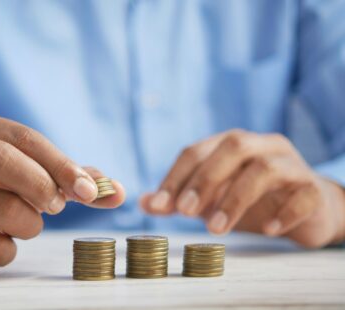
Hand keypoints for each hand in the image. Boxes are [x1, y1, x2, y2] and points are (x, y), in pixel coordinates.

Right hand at [0, 111, 124, 273]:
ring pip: (3, 209)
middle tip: (57, 206)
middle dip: (43, 185)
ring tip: (24, 222)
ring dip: (31, 223)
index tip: (90, 190)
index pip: (24, 137)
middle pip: (2, 159)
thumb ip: (68, 177)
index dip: (62, 164)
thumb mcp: (21, 169)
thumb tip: (117, 191)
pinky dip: (10, 249)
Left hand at [141, 129, 344, 247]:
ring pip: (264, 169)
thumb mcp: (211, 198)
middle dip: (205, 179)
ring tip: (216, 229)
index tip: (159, 205)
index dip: (175, 176)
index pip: (196, 151)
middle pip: (232, 147)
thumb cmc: (252, 199)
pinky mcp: (314, 188)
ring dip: (235, 199)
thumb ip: (179, 199)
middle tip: (185, 212)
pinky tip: (267, 230)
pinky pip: (302, 195)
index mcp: (231, 144)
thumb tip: (144, 203)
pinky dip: (284, 212)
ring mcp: (291, 164)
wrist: (307, 208)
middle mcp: (261, 146)